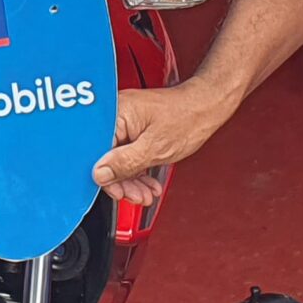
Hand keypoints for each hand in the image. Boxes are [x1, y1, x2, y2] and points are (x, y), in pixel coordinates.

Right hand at [91, 82, 236, 205]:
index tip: (118, 192)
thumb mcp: (154, 148)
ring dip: (131, 179)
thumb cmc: (187, 118)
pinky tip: (147, 183)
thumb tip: (99, 175)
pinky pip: (127, 153)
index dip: (105, 177)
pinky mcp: (134, 127)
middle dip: (122, 181)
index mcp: (115, 113)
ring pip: (117, 158)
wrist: (207, 107)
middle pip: (105, 156)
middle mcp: (115, 114)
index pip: (96, 152)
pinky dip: (137, 169)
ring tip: (144, 194)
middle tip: (135, 196)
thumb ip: (124, 163)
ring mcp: (124, 121)